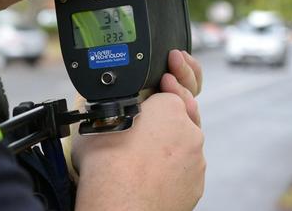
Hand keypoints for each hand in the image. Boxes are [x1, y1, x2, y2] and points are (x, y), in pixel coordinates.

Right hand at [71, 50, 205, 210]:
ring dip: (169, 148)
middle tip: (143, 130)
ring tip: (143, 157)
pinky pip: (184, 171)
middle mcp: (189, 131)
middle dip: (165, 122)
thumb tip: (97, 109)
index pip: (169, 92)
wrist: (119, 204)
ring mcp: (196, 160)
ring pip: (184, 147)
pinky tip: (151, 175)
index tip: (144, 104)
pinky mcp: (195, 185)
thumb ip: (108, 109)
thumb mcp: (95, 120)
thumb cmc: (106, 164)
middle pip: (182, 118)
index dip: (155, 96)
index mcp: (169, 107)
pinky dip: (172, 171)